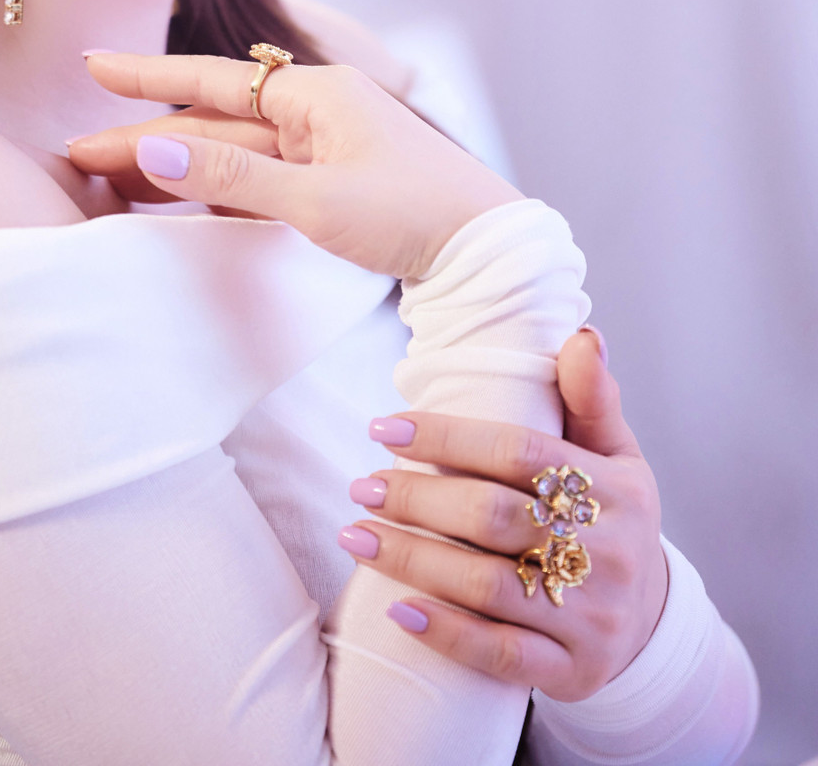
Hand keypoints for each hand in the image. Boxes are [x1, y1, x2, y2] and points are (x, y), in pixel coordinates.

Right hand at [68, 51, 519, 280]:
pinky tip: (172, 199)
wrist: (488, 250)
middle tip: (77, 149)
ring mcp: (323, 147)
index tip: (91, 66)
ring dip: (172, 164)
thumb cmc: (415, 215)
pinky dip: (211, 189)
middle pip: (213, 121)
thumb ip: (230, 178)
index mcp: (316, 94)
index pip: (212, 81)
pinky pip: (255, 179)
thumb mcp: (316, 200)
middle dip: (145, 133)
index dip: (147, 77)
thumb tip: (150, 149)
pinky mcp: (330, 183)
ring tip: (107, 176)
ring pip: (231, 153)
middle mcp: (316, 110)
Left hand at [338, 329, 669, 699]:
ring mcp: (591, 617)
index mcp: (615, 491)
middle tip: (361, 485)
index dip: (448, 438)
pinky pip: (500, 655)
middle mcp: (608, 554)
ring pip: (486, 586)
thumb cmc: (612, 521)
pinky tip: (396, 608)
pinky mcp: (573, 672)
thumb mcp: (616, 456)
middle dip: (417, 499)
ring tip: (355, 534)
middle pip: (493, 517)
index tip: (385, 428)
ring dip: (411, 560)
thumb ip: (592, 397)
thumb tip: (580, 336)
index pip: (519, 452)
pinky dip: (445, 632)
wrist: (651, 623)